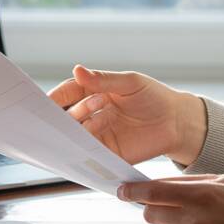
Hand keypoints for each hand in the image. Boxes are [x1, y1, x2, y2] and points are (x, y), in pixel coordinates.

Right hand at [48, 66, 205, 165]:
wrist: (178, 123)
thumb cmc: (155, 97)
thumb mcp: (130, 83)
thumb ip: (103, 80)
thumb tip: (78, 70)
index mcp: (96, 92)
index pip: (70, 93)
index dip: (57, 96)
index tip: (45, 100)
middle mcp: (94, 113)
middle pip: (69, 115)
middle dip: (62, 116)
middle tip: (59, 117)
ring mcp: (100, 133)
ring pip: (76, 134)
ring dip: (72, 133)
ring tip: (73, 131)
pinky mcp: (109, 152)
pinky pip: (90, 153)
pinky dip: (81, 152)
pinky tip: (79, 149)